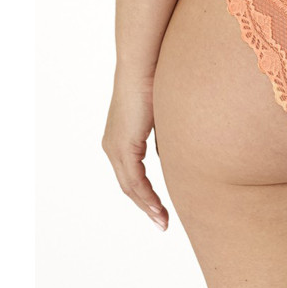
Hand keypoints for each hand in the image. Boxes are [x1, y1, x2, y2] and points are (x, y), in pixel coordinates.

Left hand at [102, 70, 167, 230]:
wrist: (144, 64)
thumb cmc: (156, 80)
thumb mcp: (163, 115)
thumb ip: (165, 137)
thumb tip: (173, 154)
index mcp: (120, 138)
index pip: (131, 175)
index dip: (146, 195)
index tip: (161, 210)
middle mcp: (112, 145)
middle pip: (129, 186)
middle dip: (146, 206)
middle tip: (163, 223)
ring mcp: (115, 146)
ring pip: (130, 186)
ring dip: (147, 206)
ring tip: (163, 221)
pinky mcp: (123, 145)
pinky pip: (134, 179)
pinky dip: (147, 196)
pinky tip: (158, 207)